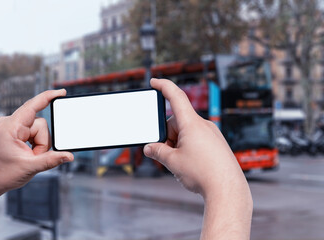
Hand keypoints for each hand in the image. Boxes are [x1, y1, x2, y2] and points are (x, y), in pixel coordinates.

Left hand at [0, 89, 73, 197]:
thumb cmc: (2, 175)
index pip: (32, 106)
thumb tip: (69, 156)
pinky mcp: (14, 132)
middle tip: (33, 157)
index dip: (48, 97)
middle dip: (42, 143)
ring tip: (28, 158)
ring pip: (39, 130)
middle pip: (40, 124)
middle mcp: (9, 123)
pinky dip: (35, 144)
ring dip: (39, 145)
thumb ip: (51, 160)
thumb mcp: (29, 168)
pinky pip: (33, 133)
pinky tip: (27, 153)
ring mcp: (11, 127)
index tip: (62, 92)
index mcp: (9, 127)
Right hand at [144, 79, 251, 239]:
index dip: (163, 86)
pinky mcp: (217, 144)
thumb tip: (150, 148)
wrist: (228, 190)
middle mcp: (204, 125)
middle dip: (167, 136)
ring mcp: (212, 134)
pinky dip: (188, 147)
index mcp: (192, 123)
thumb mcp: (173, 162)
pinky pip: (197, 139)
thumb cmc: (202, 173)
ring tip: (180, 163)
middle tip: (166, 155)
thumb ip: (157, 152)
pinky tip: (191, 164)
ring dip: (177, 144)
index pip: (176, 97)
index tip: (154, 81)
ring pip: (186, 132)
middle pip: (177, 122)